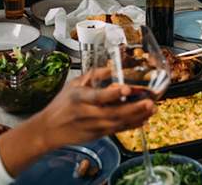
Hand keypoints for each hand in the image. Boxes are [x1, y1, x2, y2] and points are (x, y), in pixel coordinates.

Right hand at [32, 69, 154, 147]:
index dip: (113, 94)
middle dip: (134, 108)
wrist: (49, 130)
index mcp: (80, 98)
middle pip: (113, 113)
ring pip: (118, 123)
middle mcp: (88, 113)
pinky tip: (143, 119)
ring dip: (137, 117)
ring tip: (151, 108)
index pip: (98, 96)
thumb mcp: (74, 84)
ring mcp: (94, 126)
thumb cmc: (61, 106)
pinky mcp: (98, 135)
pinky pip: (118, 130)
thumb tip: (112, 68)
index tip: (126, 89)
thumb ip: (94, 75)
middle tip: (149, 101)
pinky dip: (132, 125)